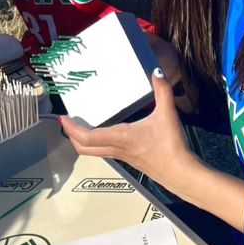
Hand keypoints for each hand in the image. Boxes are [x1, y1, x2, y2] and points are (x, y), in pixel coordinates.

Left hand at [60, 69, 197, 188]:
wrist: (180, 172)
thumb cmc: (171, 145)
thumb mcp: (167, 114)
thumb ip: (163, 91)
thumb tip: (157, 71)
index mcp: (120, 138)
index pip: (87, 137)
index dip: (71, 128)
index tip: (63, 117)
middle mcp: (116, 149)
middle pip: (84, 148)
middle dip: (71, 135)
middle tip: (67, 121)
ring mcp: (122, 156)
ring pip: (94, 152)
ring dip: (83, 140)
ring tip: (81, 124)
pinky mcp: (130, 159)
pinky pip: (105, 151)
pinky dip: (97, 142)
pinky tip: (106, 132)